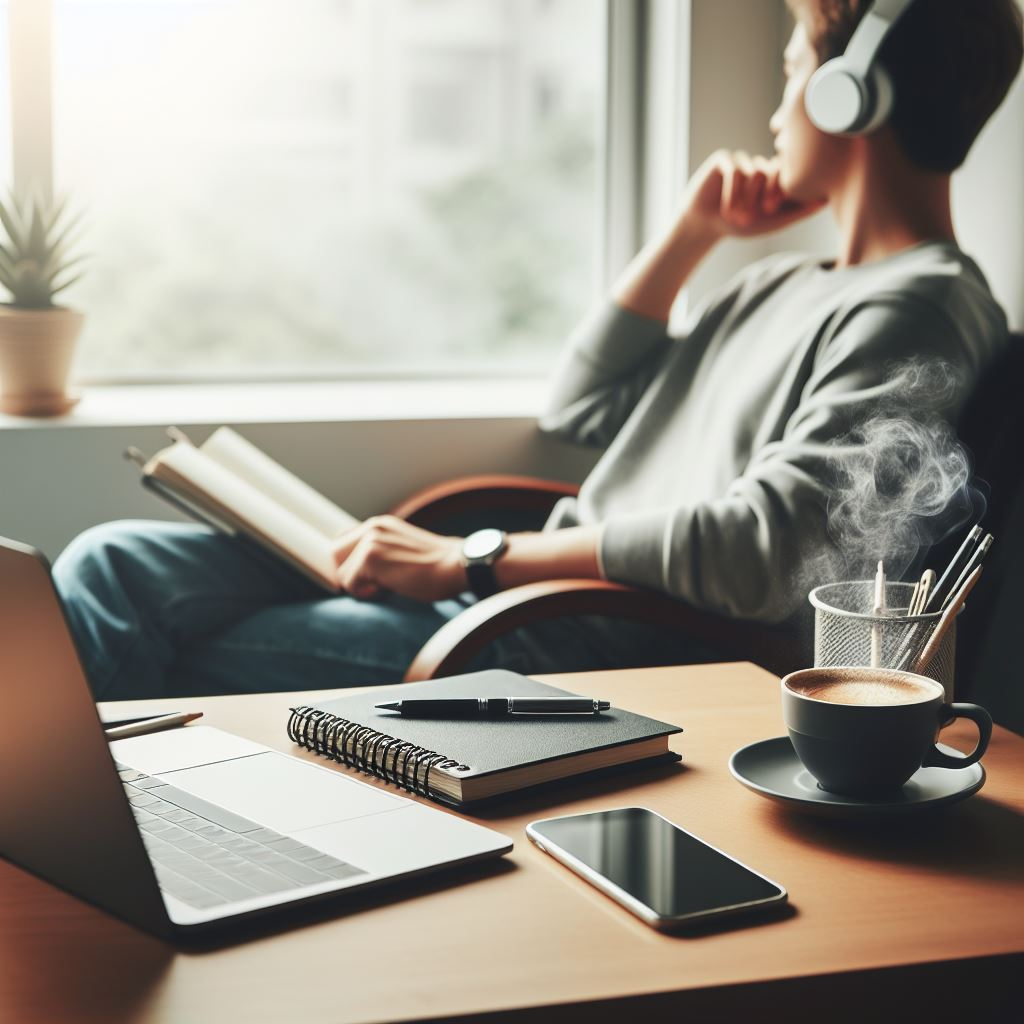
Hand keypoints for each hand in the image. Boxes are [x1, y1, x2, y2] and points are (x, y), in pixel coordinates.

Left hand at [331, 516, 465, 601]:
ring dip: (359, 585)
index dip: (350, 562)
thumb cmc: (438, 566)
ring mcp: (370, 541)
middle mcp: (372, 528)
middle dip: (347, 573)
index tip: (367, 578)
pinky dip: (364, 593)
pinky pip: (349, 583)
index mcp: (381, 525)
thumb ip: (383, 552)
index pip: (345, 540)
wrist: (457, 566)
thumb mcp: (405, 550)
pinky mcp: (370, 558)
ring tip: (384, 587)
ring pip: (341, 571)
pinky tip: (387, 590)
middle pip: (334, 552)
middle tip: (371, 585)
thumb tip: (362, 572)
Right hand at [680, 150, 825, 240]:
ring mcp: (743, 160)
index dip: (780, 192)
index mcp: (774, 179)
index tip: (768, 211)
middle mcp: (760, 166)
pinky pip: (735, 170)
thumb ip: (798, 212)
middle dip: (763, 196)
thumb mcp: (771, 223)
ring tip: (735, 216)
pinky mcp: (724, 159)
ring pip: (754, 170)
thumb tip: (825, 200)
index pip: (788, 174)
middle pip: (772, 171)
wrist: (704, 226)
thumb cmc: (737, 226)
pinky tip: (725, 208)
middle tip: (753, 215)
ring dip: (745, 199)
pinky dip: (732, 193)